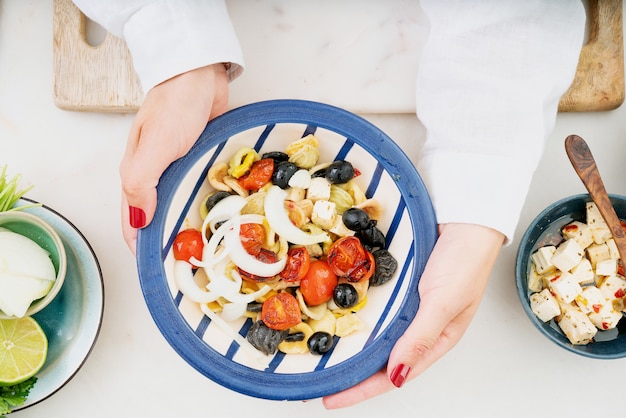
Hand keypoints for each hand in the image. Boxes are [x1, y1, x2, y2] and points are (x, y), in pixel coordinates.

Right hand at [119, 64, 228, 253]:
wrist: (197, 72)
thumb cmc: (174, 106)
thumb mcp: (154, 147)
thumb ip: (143, 184)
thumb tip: (138, 223)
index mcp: (136, 174)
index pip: (133, 221)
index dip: (142, 248)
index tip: (157, 273)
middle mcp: (155, 173)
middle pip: (155, 216)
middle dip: (167, 241)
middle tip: (189, 268)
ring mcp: (177, 165)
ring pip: (177, 203)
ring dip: (187, 224)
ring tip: (207, 251)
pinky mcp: (197, 157)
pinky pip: (198, 187)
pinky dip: (204, 204)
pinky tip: (219, 217)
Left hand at [322, 222, 504, 408]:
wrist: (467, 216)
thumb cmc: (466, 261)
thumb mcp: (444, 303)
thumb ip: (419, 338)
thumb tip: (397, 375)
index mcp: (435, 340)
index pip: (393, 375)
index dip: (362, 389)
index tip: (333, 398)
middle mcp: (419, 326)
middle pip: (381, 359)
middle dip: (353, 375)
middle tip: (320, 382)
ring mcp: (408, 305)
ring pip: (376, 335)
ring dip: (353, 348)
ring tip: (325, 359)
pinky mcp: (400, 286)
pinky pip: (376, 307)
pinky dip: (358, 316)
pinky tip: (341, 319)